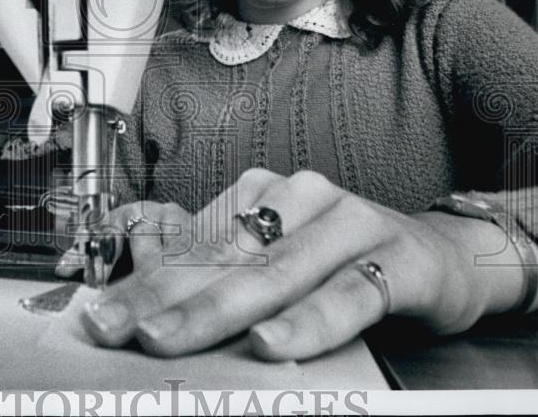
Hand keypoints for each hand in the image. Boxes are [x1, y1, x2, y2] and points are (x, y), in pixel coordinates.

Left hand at [78, 169, 527, 359]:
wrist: (438, 259)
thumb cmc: (341, 265)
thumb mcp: (275, 263)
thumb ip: (219, 273)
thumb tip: (141, 293)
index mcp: (262, 196)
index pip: (193, 246)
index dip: (143, 283)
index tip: (99, 316)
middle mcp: (301, 198)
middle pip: (225, 258)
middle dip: (165, 300)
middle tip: (119, 331)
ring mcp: (350, 223)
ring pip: (277, 273)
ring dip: (220, 310)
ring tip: (171, 337)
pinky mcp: (397, 259)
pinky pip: (348, 294)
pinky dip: (308, 320)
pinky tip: (273, 342)